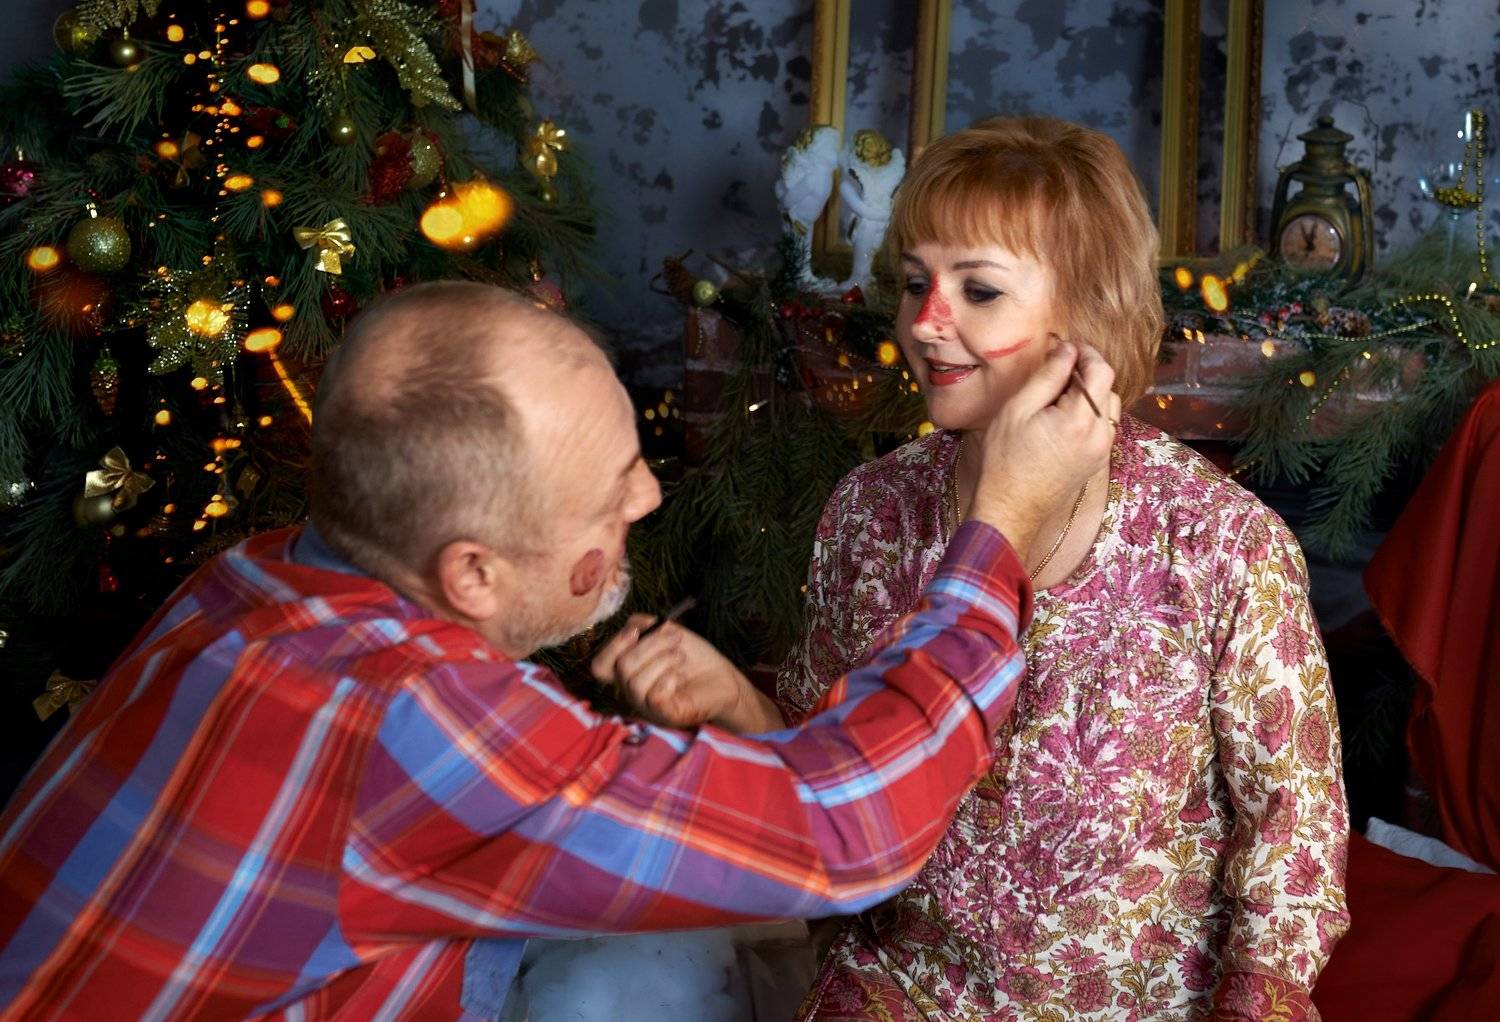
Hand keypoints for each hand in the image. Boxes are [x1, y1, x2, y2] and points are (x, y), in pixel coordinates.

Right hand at [591, 615, 780, 731]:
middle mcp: (632, 692)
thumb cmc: (694, 658)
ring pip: (634, 681)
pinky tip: (679, 676)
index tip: (636, 631)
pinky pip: (653, 696)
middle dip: (650, 645)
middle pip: (621, 667)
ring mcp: (647, 706)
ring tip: (680, 657)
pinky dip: (667, 678)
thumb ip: (643, 625)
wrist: (723, 678)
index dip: (613, 646)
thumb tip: (631, 628)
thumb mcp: (666, 633)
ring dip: (662, 659)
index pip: (600, 666)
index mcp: (629, 673)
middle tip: (676, 639)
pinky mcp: (665, 715)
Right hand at [968, 340, 1120, 556]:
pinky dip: (1090, 412)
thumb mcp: (1018, 409)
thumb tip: (1067, 350)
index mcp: (1081, 420)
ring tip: (1059, 394)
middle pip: (1109, 387)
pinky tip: (1063, 417)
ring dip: (1091, 393)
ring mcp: (1102, 451)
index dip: (1087, 353)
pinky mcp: (1097, 461)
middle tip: (1058, 370)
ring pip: (1109, 407)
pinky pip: (1104, 426)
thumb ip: (1047, 376)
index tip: (1067, 348)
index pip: (1101, 371)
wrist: (1011, 508)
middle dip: (1088, 372)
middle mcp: (1100, 435)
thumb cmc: (1006, 460)